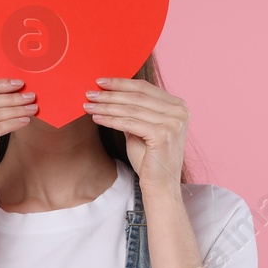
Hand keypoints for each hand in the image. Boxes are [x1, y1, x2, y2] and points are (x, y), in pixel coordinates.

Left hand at [83, 76, 187, 190]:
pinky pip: (129, 123)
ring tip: (88, 105)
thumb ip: (132, 110)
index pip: (145, 87)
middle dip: (110, 94)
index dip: (121, 83)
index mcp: (177, 105)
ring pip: (131, 109)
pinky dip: (110, 119)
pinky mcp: (164, 134)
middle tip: (90, 93)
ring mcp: (173, 122)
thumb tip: (109, 93)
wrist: (160, 185)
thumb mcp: (141, 128)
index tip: (100, 81)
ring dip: (107, 106)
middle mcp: (179, 111)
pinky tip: (96, 118)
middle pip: (137, 96)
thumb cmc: (149, 158)